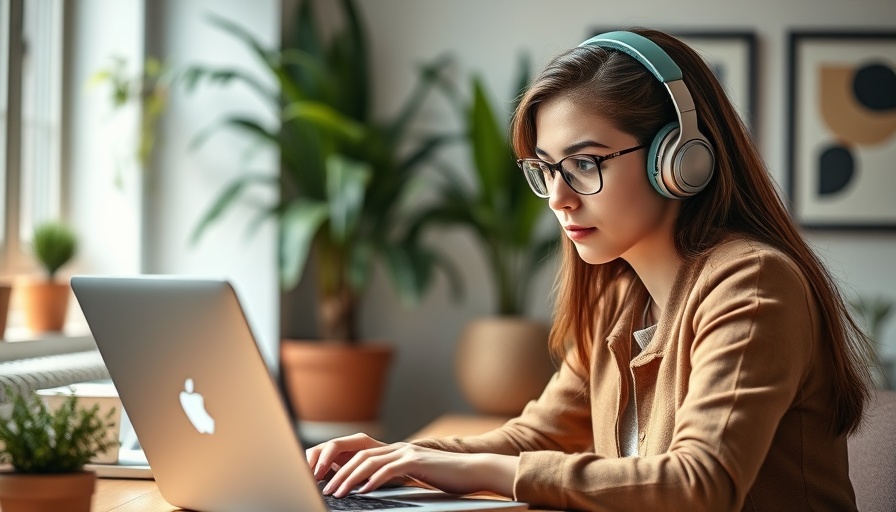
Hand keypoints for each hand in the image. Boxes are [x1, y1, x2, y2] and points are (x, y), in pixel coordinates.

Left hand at [306, 433, 517, 498]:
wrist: (472, 470)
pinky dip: (374, 480)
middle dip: (335, 470)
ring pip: (368, 461)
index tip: (320, 476)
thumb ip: (390, 476)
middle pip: (356, 453)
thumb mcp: (411, 475)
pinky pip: (390, 469)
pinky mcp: (417, 462)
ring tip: (337, 493)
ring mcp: (406, 452)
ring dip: (349, 478)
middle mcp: (396, 447)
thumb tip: (365, 487)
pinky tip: (364, 491)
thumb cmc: (443, 477)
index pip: (356, 449)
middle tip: (322, 487)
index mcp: (392, 450)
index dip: (335, 459)